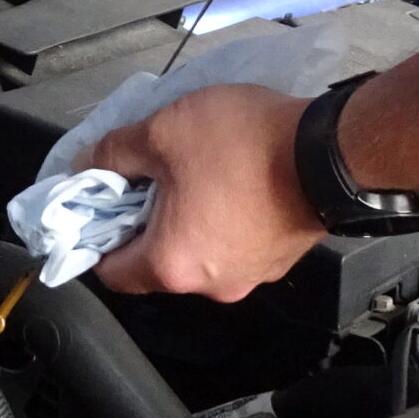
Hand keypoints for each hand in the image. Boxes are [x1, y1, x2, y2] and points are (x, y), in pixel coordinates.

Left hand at [82, 84, 327, 300]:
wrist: (332, 153)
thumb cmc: (245, 147)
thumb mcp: (163, 133)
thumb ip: (113, 153)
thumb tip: (86, 164)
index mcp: (172, 266)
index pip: (111, 273)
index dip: (97, 238)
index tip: (100, 206)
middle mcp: (210, 284)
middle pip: (156, 263)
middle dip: (145, 222)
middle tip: (148, 177)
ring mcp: (250, 277)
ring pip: (197, 253)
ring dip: (187, 220)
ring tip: (195, 173)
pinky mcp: (279, 260)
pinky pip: (233, 246)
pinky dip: (222, 221)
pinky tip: (231, 182)